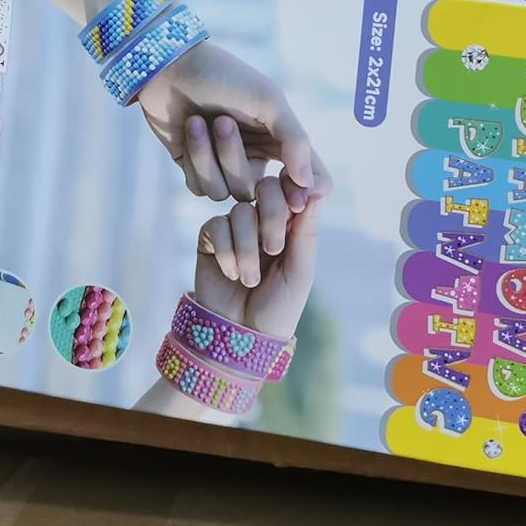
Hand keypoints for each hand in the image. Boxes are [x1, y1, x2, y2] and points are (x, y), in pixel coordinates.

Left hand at [137, 40, 330, 208]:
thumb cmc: (223, 76)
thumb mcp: (268, 100)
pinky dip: (194, 158)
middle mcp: (257, 156)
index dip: (306, 193)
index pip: (311, 178)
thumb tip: (309, 184)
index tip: (295, 198)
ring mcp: (226, 166)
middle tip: (222, 121)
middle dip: (234, 157)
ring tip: (199, 120)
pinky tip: (188, 129)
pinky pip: (200, 188)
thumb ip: (295, 141)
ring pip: (226, 193)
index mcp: (282, 139)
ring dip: (209, 154)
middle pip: (259, 192)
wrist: (171, 68)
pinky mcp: (197, 170)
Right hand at [195, 182, 321, 340]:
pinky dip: (226, 252)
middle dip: (272, 216)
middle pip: (267, 187)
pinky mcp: (210, 238)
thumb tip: (315, 191)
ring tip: (250, 279)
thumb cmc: (278, 307)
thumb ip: (306, 232)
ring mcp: (235, 227)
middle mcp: (262, 220)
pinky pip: (217, 225)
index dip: (293, 189)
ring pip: (241, 210)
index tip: (296, 208)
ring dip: (248, 248)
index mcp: (290, 224)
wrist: (241, 337)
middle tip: (274, 251)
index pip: (292, 187)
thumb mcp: (300, 271)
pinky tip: (230, 274)